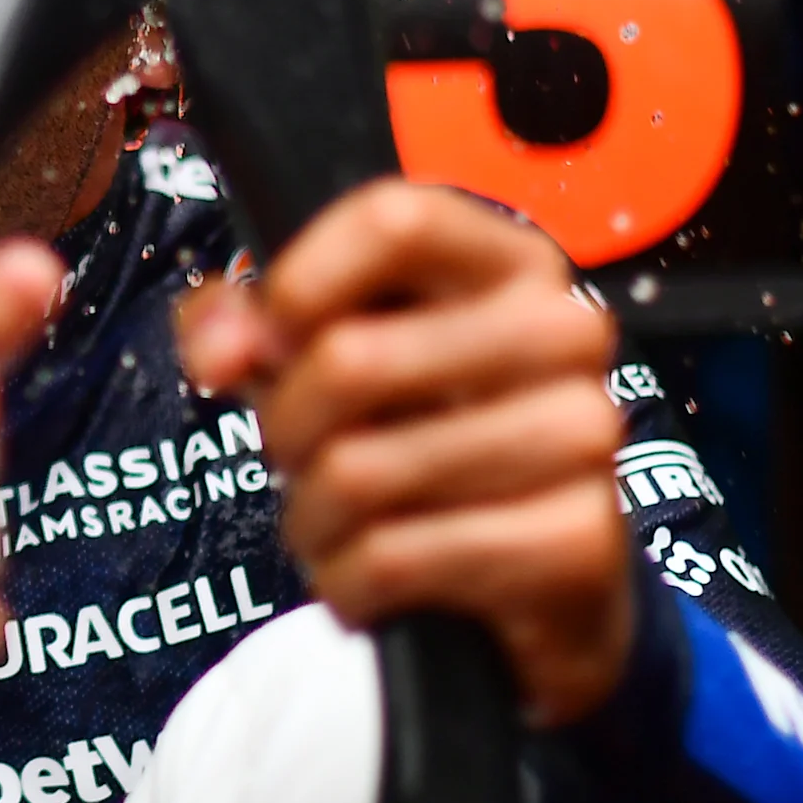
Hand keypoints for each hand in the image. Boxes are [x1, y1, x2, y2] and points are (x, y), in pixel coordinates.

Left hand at [178, 183, 634, 725]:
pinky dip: (349, 582)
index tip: (275, 337)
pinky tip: (369, 578)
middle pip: (353, 359)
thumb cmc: (432, 441)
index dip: (301, 284)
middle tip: (298, 457)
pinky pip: (397, 559)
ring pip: (363, 472)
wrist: (541, 570)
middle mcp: (563, 331)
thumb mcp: (335, 363)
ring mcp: (582, 434)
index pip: (395, 220)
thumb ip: (254, 323)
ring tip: (336, 523)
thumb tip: (219, 345)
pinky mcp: (575, 538)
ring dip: (314, 518)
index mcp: (507, 261)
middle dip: (288, 428)